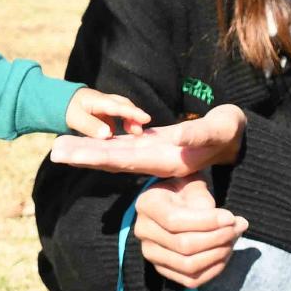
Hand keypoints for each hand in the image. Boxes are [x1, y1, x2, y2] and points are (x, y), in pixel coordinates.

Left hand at [51, 104, 247, 177]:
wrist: (236, 139)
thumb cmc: (229, 133)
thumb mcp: (219, 131)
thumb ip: (200, 135)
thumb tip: (180, 138)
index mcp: (165, 159)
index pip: (124, 159)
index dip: (96, 156)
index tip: (72, 157)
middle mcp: (153, 159)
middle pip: (112, 159)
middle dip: (83, 155)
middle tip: (54, 152)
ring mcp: (151, 153)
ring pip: (113, 152)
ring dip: (87, 150)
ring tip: (60, 148)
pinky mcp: (152, 143)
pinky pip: (122, 144)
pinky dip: (102, 143)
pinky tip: (85, 141)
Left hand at [63, 87, 151, 139]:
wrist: (58, 101)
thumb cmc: (66, 109)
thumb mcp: (75, 118)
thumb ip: (90, 125)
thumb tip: (107, 135)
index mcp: (98, 100)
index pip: (118, 106)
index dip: (132, 113)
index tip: (146, 119)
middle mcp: (104, 100)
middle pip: (124, 105)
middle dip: (135, 116)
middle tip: (141, 131)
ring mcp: (105, 105)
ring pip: (123, 109)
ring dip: (131, 120)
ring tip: (136, 134)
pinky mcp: (104, 111)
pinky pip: (118, 115)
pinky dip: (124, 122)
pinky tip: (125, 135)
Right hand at [133, 175, 246, 288]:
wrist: (172, 204)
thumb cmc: (185, 191)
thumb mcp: (192, 184)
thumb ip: (205, 199)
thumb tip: (230, 222)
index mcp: (147, 204)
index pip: (175, 220)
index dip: (207, 222)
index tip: (231, 217)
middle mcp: (143, 231)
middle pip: (183, 245)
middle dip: (217, 238)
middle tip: (238, 227)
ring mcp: (151, 254)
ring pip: (189, 265)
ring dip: (218, 254)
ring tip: (233, 239)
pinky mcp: (163, 269)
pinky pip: (191, 279)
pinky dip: (214, 269)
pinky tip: (226, 253)